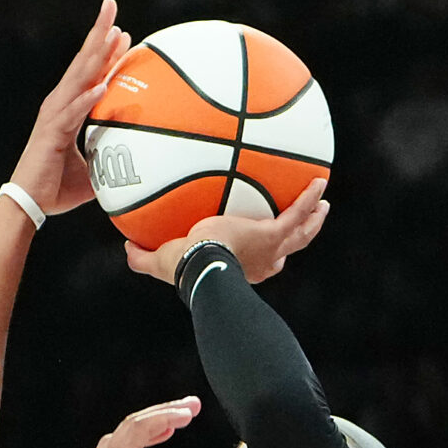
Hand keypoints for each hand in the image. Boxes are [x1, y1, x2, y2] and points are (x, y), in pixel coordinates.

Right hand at [7, 0, 130, 217]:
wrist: (30, 203)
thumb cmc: (57, 186)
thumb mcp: (93, 169)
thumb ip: (110, 157)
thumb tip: (137, 162)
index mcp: (68, 109)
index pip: (90, 74)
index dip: (106, 52)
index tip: (123, 33)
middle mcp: (60, 105)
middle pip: (83, 63)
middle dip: (98, 34)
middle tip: (111, 7)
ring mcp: (55, 116)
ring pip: (79, 78)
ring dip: (96, 55)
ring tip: (112, 32)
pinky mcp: (52, 133)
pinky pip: (73, 113)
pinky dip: (88, 99)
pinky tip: (103, 85)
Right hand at [78, 397, 195, 447]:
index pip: (118, 447)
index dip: (146, 433)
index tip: (170, 429)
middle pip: (124, 430)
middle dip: (158, 416)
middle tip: (187, 409)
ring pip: (132, 424)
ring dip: (164, 412)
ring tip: (190, 407)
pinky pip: (139, 428)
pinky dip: (162, 418)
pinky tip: (183, 416)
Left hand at [125, 177, 329, 284]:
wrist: (203, 265)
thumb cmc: (183, 267)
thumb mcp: (159, 261)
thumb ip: (142, 257)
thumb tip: (125, 248)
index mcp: (241, 267)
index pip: (257, 263)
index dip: (261, 256)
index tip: (260, 243)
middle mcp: (262, 262)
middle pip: (286, 250)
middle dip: (295, 237)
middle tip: (302, 223)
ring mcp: (271, 250)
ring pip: (301, 234)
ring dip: (313, 219)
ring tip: (322, 201)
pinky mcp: (273, 235)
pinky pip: (296, 212)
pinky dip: (308, 196)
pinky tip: (318, 180)